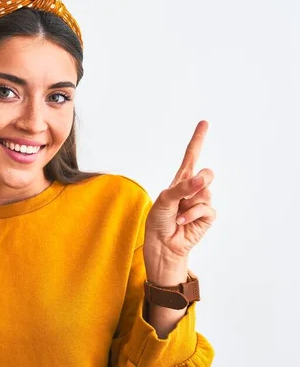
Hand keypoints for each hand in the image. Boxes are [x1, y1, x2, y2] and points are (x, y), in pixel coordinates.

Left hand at [145, 121, 216, 260]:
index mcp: (180, 181)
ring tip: (177, 214)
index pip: (190, 156)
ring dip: (188, 204)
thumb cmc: (158, 221)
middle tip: (187, 194)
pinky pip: (206, 208)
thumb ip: (183, 187)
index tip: (204, 123)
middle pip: (207, 173)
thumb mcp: (165, 199)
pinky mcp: (207, 217)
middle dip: (200, 180)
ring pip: (205, 192)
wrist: (162, 244)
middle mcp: (193, 189)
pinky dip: (191, 215)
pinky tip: (181, 221)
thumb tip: (203, 179)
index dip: (198, 139)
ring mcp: (201, 202)